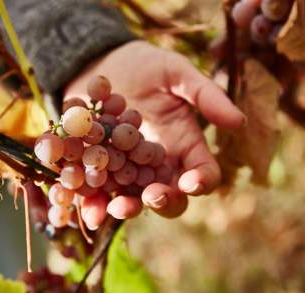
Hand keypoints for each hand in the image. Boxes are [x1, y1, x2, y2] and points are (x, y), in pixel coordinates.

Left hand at [65, 40, 245, 220]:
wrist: (103, 64)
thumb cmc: (146, 66)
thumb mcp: (177, 73)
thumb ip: (206, 94)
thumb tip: (239, 121)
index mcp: (185, 144)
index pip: (202, 171)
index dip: (202, 180)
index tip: (192, 182)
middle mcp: (159, 163)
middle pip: (170, 194)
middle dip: (164, 200)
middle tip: (154, 196)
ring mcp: (129, 168)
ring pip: (134, 198)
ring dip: (128, 208)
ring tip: (118, 207)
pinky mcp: (101, 167)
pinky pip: (101, 191)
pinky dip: (95, 204)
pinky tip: (89, 211)